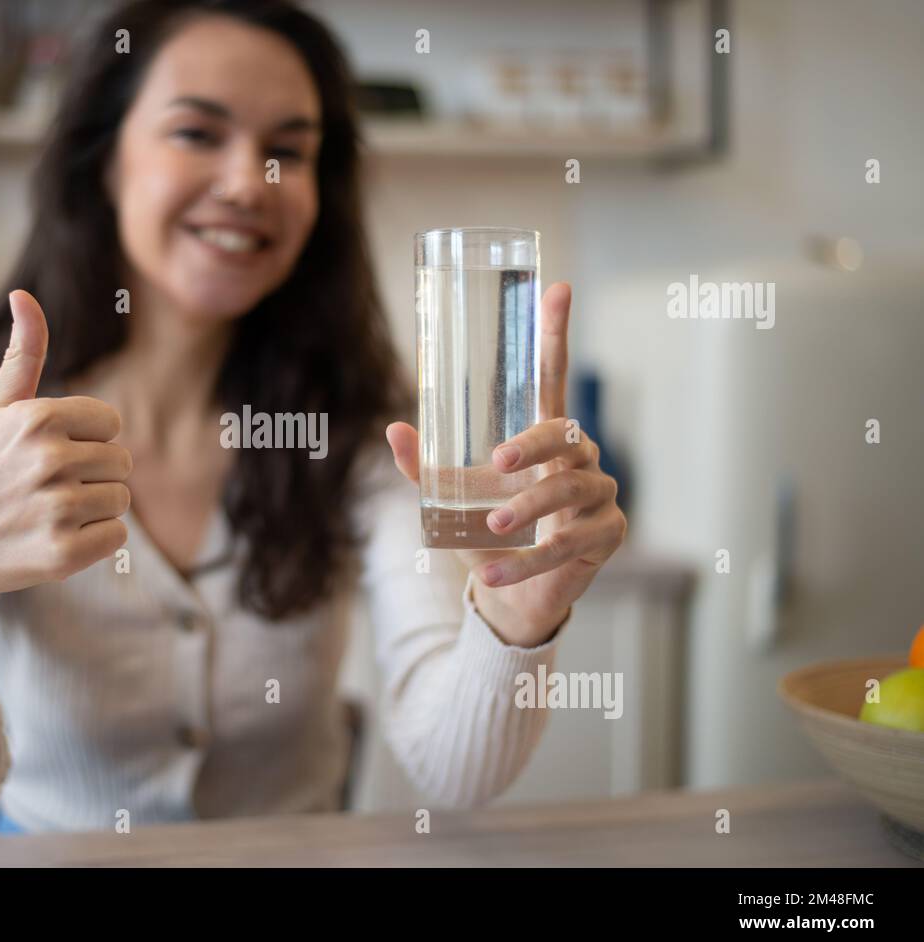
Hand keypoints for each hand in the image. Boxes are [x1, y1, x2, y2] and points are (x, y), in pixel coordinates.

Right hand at [0, 290, 133, 621]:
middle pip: (121, 461)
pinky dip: (93, 542)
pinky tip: (54, 539)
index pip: (110, 423)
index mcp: (37, 418)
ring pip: (121, 499)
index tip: (50, 454)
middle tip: (45, 489)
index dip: (85, 440)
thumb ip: (22, 355)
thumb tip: (23, 294)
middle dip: (91, 475)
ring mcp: (57, 509)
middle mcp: (48, 460)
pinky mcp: (64, 554)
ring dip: (93, 509)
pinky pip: (116, 537)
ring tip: (48, 513)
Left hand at [386, 282, 625, 646]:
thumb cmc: (491, 532)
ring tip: (494, 527)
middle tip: (496, 462)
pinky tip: (494, 575)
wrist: (518, 597)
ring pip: (569, 493)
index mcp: (545, 438)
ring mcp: (600, 496)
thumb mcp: (454, 499)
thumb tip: (393, 429)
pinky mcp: (607, 536)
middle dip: (533, 446)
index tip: (557, 287)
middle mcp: (580, 458)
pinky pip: (567, 546)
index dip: (555, 334)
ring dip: (529, 508)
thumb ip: (425, 469)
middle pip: (566, 435)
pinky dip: (525, 563)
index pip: (553, 378)